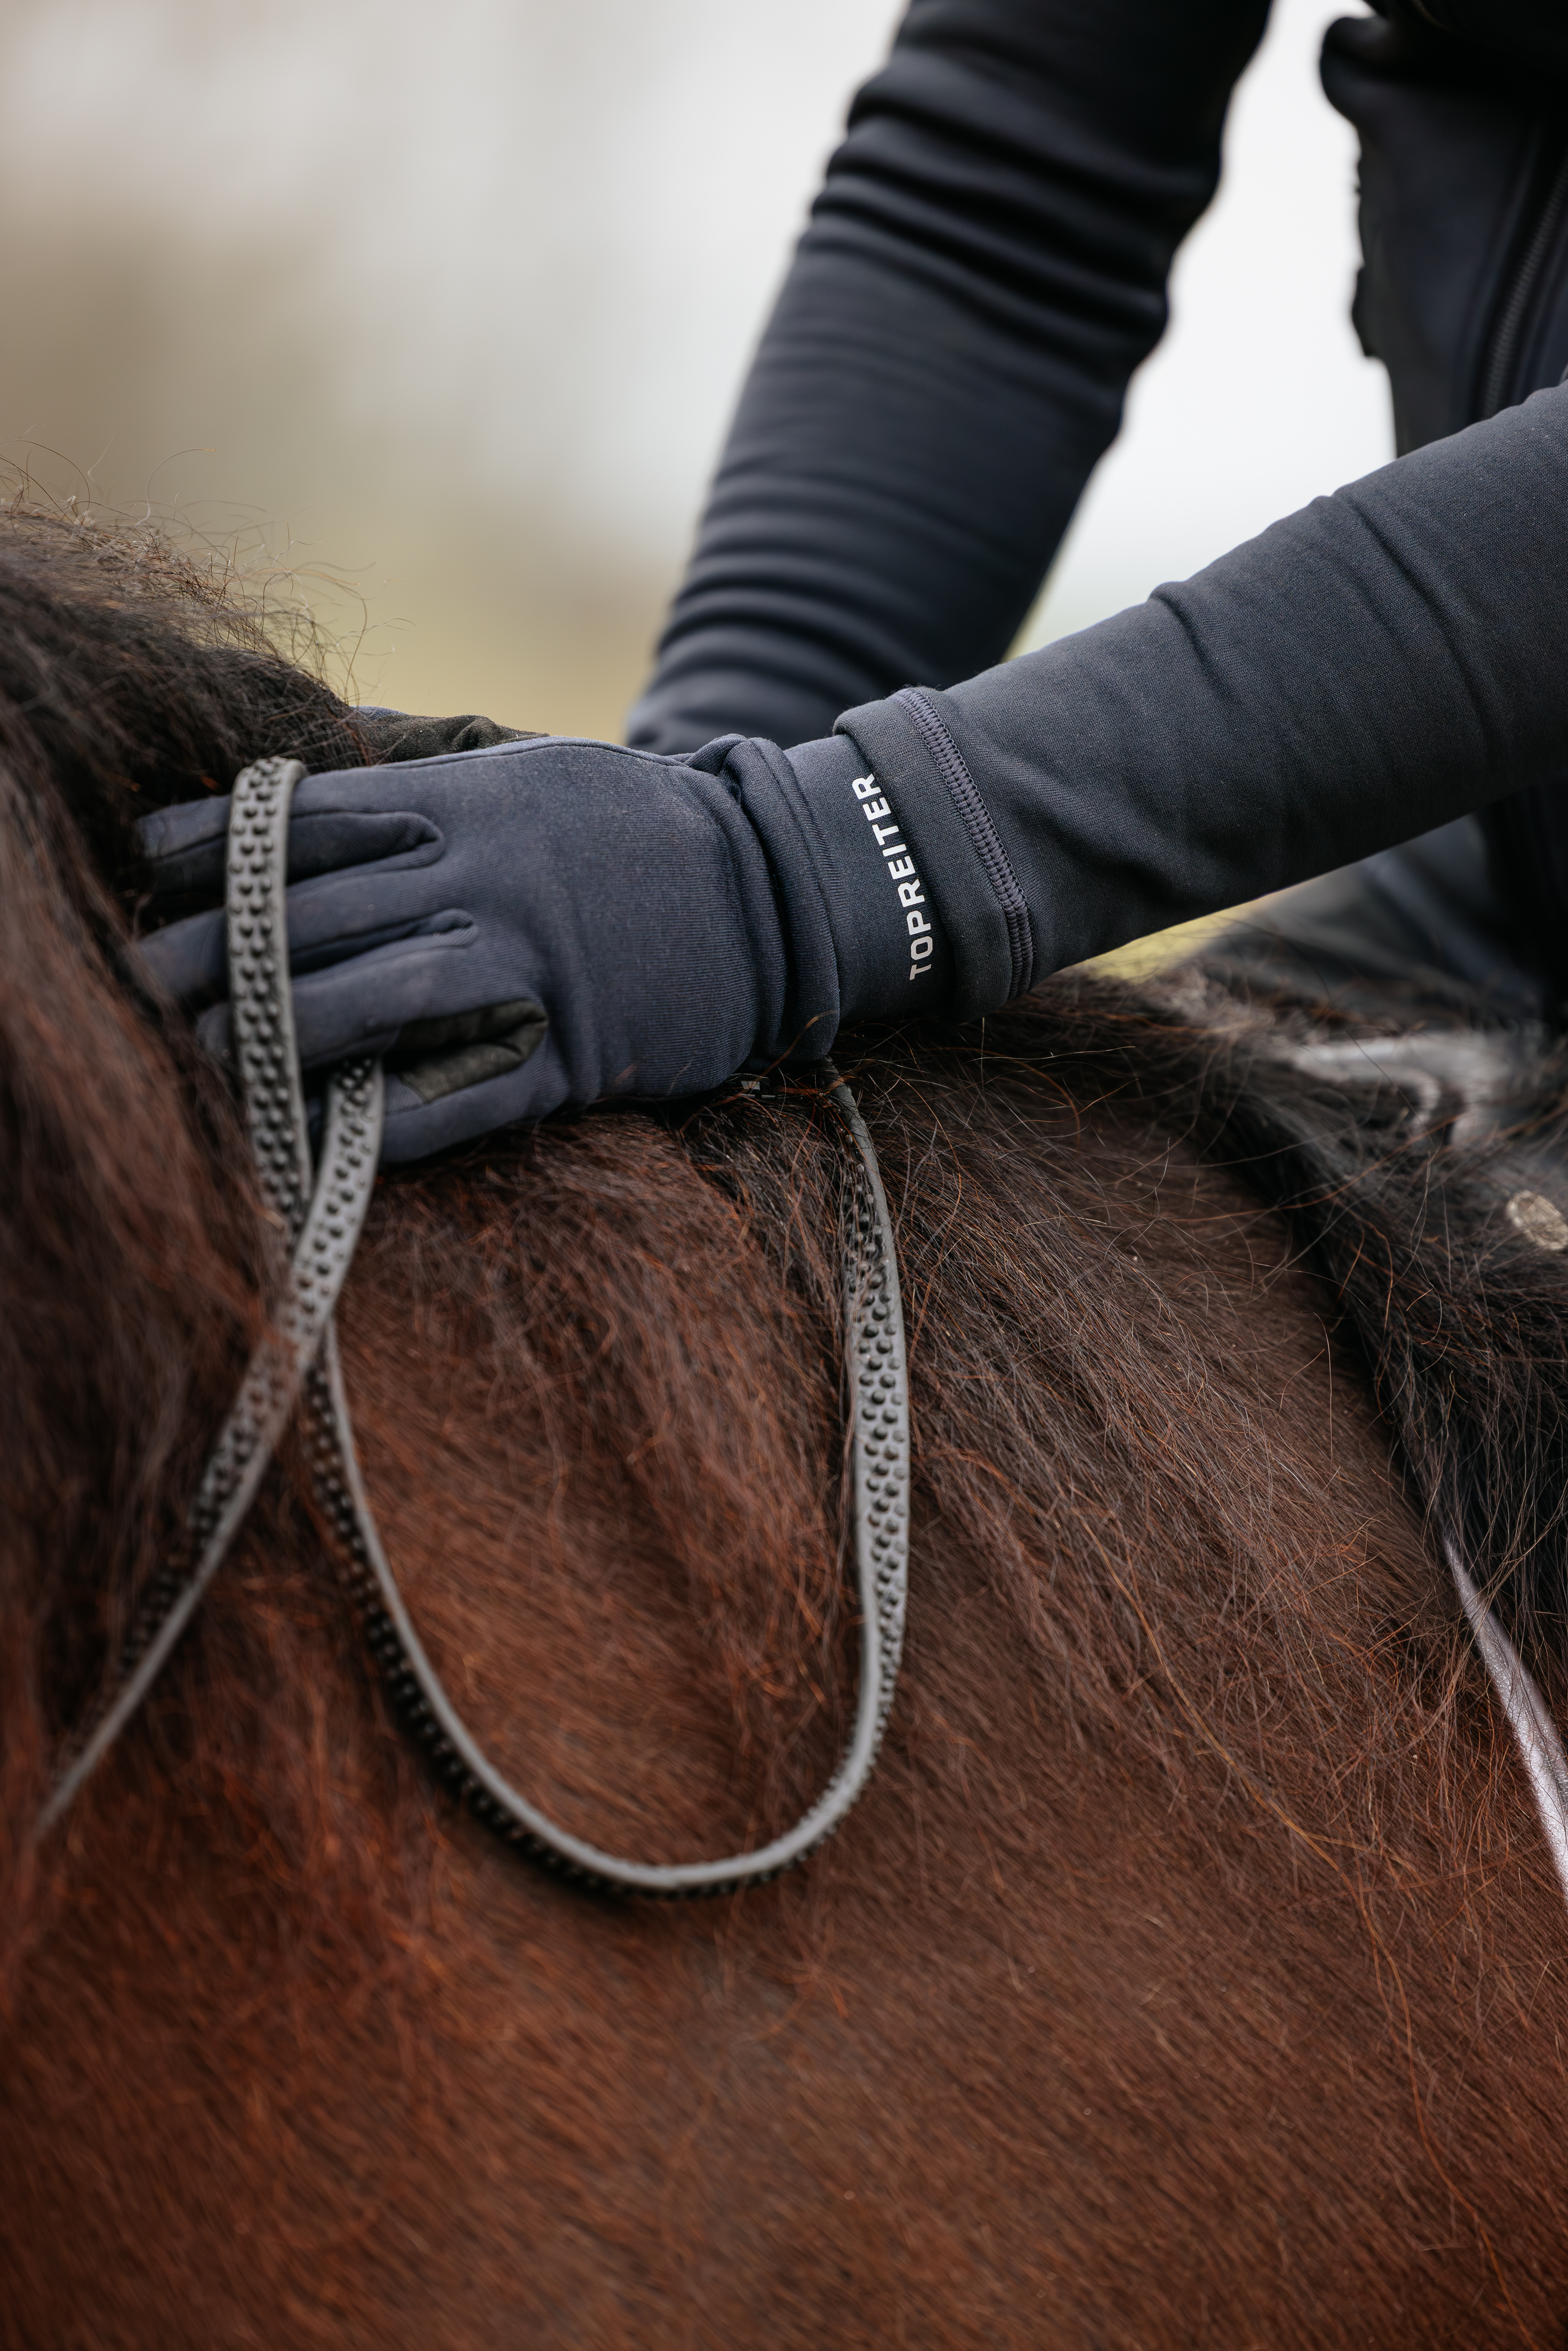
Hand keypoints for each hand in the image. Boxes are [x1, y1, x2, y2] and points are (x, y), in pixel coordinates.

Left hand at [134, 734, 813, 1161]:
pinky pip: (458, 1100)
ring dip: (273, 1038)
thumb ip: (420, 766)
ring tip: (202, 1059)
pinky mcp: (572, 1056)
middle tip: (139, 984)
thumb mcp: (528, 762)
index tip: (149, 865)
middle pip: (316, 918)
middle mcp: (486, 881)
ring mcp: (530, 972)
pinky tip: (309, 1141)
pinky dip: (378, 1126)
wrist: (778, 889)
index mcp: (469, 803)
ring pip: (372, 1006)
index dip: (219, 844)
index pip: (310, 818)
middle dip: (215, 955)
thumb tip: (311, 754)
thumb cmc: (634, 825)